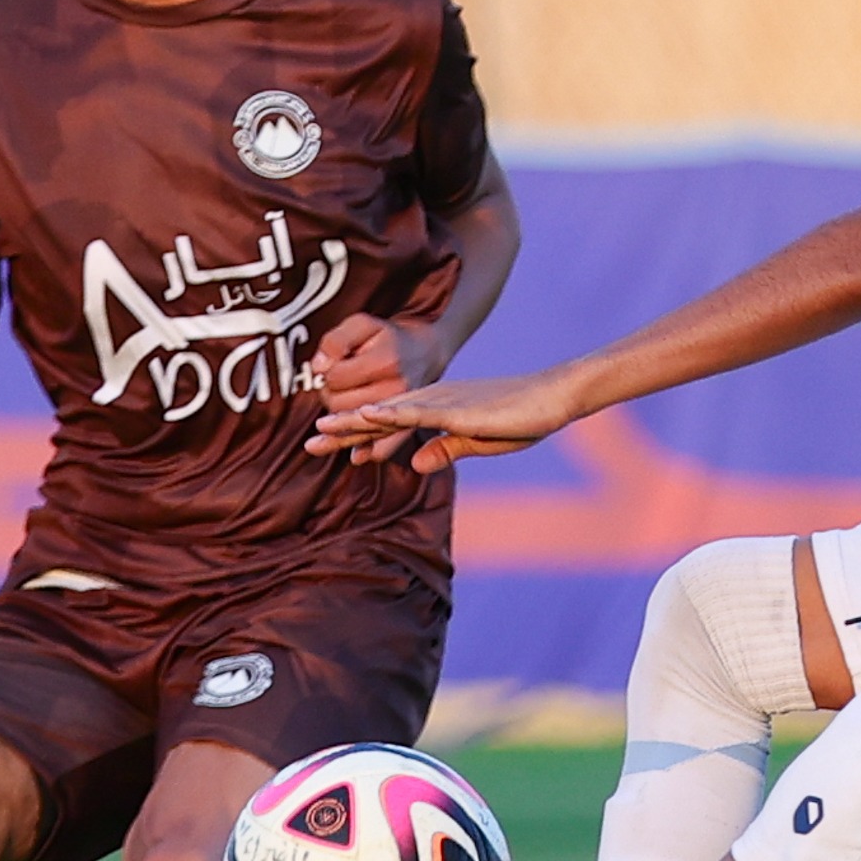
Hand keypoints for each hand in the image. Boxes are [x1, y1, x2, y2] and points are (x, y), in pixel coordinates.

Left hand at [305, 312, 450, 446]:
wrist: (425, 352)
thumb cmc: (387, 338)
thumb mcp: (362, 324)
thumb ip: (336, 341)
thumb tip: (319, 368)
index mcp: (385, 361)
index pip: (335, 377)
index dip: (326, 372)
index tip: (332, 366)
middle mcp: (397, 389)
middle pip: (339, 404)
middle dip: (329, 395)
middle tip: (336, 384)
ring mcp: (403, 410)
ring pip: (353, 426)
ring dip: (338, 417)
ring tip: (342, 402)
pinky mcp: (405, 426)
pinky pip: (383, 446)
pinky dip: (366, 449)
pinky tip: (356, 454)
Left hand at [308, 364, 585, 474]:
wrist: (552, 398)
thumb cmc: (521, 418)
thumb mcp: (477, 441)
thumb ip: (445, 448)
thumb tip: (414, 462)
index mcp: (435, 411)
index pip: (386, 426)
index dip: (354, 435)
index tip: (324, 446)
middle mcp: (432, 402)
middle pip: (379, 418)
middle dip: (342, 431)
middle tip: (308, 444)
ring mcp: (443, 402)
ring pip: (390, 413)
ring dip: (356, 422)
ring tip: (322, 431)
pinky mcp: (458, 408)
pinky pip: (419, 411)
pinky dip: (391, 414)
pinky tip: (369, 415)